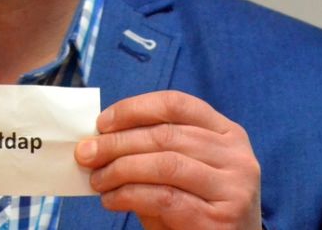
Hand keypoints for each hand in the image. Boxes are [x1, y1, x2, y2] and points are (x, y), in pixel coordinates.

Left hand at [75, 90, 260, 229]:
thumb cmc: (195, 206)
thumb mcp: (177, 170)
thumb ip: (149, 150)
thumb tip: (98, 139)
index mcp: (226, 132)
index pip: (175, 104)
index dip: (133, 109)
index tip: (101, 123)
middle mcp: (236, 156)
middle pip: (166, 135)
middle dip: (117, 143)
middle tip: (85, 153)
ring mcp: (234, 188)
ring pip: (165, 164)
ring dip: (120, 170)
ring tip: (97, 180)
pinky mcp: (221, 220)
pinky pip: (165, 198)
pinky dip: (130, 196)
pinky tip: (112, 200)